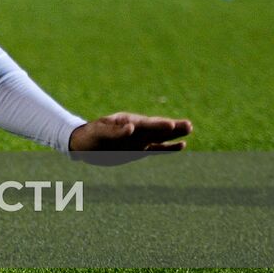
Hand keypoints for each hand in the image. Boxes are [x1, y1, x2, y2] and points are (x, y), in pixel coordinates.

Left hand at [69, 111, 191, 163]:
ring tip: (189, 128)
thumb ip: (115, 132)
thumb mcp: (99, 133)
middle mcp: (136, 130)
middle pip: (157, 128)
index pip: (146, 123)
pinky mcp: (139, 150)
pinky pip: (157, 148)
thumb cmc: (90, 136)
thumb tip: (131, 127)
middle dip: (172, 127)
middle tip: (189, 125)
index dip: (158, 124)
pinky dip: (168, 147)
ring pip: (160, 136)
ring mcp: (139, 140)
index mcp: (127, 122)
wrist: (84, 145)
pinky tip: (181, 146)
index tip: (171, 124)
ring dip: (174, 134)